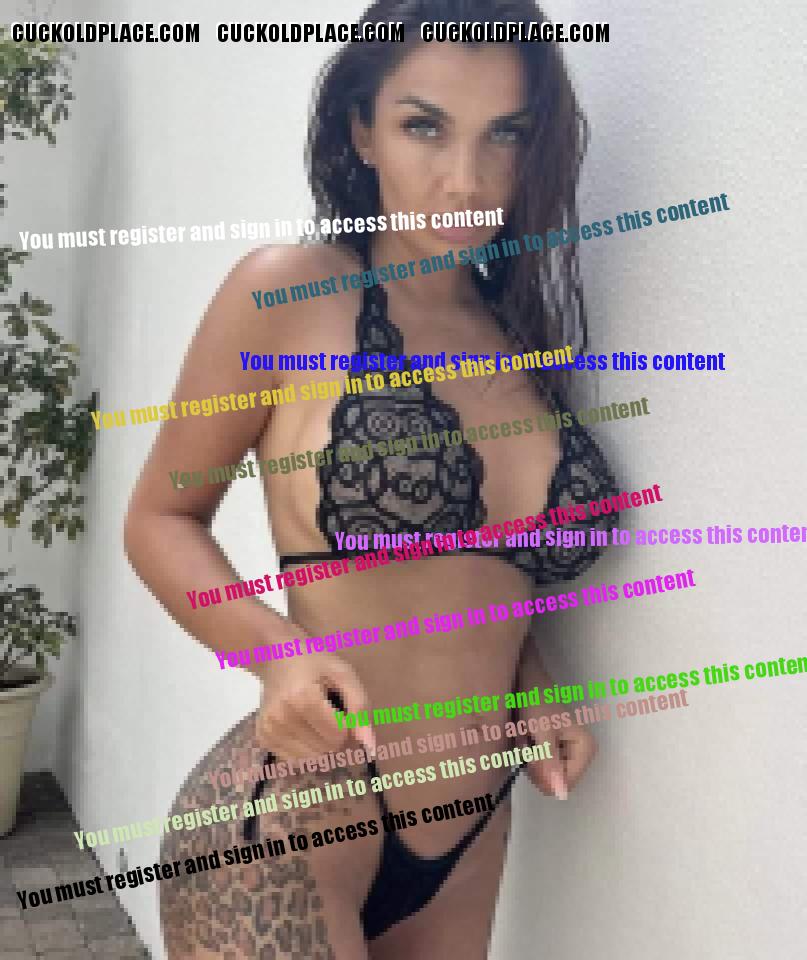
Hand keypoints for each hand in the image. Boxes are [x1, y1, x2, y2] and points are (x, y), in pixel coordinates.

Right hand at [255, 654, 374, 760]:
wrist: (276, 655)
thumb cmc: (315, 662)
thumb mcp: (344, 675)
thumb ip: (360, 709)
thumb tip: (370, 747)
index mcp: (302, 698)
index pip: (339, 735)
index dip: (348, 724)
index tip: (342, 708)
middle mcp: (281, 717)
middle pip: (327, 750)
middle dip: (336, 736)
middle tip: (329, 712)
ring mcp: (269, 730)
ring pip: (312, 759)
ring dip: (321, 744)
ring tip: (315, 719)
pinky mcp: (263, 738)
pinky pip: (295, 760)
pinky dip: (306, 749)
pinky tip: (303, 728)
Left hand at [513, 641, 596, 798]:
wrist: (525, 680)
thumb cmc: (534, 701)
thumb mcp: (541, 731)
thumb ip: (550, 761)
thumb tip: (560, 793)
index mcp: (587, 749)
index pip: (563, 785)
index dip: (542, 772)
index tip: (532, 747)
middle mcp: (584, 754)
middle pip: (554, 782)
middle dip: (535, 764)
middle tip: (528, 739)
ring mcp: (571, 754)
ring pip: (545, 776)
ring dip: (529, 759)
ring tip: (526, 736)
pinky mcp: (558, 751)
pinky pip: (540, 767)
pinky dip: (528, 755)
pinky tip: (526, 738)